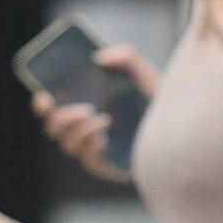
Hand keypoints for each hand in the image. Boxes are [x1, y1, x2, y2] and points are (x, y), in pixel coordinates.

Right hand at [33, 46, 157, 178]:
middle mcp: (83, 129)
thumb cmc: (156, 102)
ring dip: (79, 130)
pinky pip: (87, 158)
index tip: (44, 95)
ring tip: (101, 118)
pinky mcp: (105, 165)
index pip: (52, 109)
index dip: (42, 104)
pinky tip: (105, 131)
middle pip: (54, 129)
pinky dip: (91, 143)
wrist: (180, 130)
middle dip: (60, 118)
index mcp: (83, 107)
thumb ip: (126, 57)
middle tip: (82, 108)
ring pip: (68, 144)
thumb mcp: (144, 74)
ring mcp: (93, 149)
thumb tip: (100, 58)